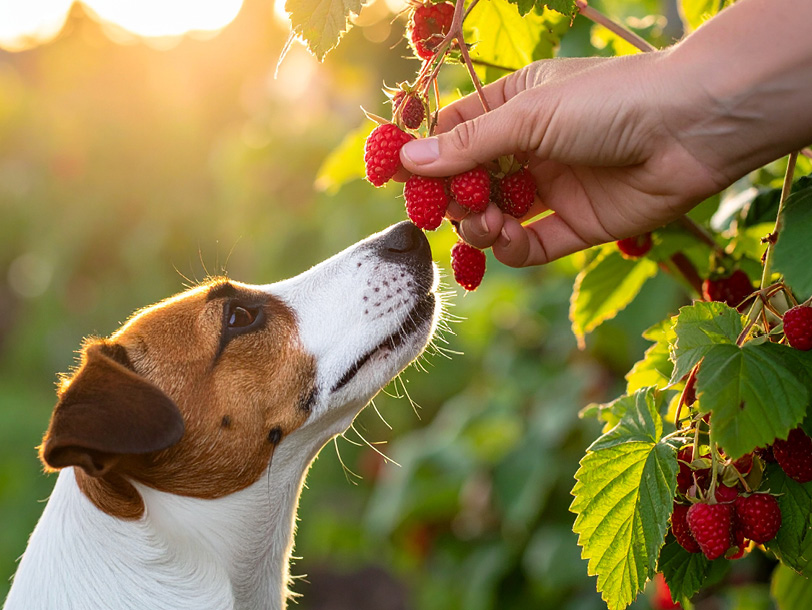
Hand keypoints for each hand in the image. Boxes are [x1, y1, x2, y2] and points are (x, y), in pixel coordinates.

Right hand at [399, 53, 729, 266]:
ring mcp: (554, 188)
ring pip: (496, 217)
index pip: (456, 133)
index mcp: (518, 105)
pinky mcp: (577, 225)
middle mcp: (532, 148)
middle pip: (471, 181)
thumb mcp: (529, 115)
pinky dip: (510, 248)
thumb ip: (468, 144)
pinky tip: (504, 239)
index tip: (394, 178)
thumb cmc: (610, 100)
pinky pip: (531, 245)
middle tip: (444, 208)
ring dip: (479, 224)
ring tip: (483, 222)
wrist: (694, 126)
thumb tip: (407, 162)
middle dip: (452, 198)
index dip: (425, 156)